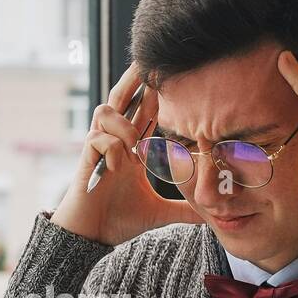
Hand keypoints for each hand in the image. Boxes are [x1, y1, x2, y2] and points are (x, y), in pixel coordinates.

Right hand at [52, 62, 202, 245]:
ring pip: (106, 110)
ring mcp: (99, 149)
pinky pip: (98, 138)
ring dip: (125, 123)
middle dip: (136, 78)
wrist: (91, 236)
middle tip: (149, 61)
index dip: (157, 94)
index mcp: (132, 150)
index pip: (146, 112)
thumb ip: (184, 209)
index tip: (175, 76)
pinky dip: (111, 147)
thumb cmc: (119, 221)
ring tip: (135, 147)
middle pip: (123, 98)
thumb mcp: (159, 213)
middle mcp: (115, 142)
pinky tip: (116, 166)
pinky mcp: (86, 160)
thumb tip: (211, 214)